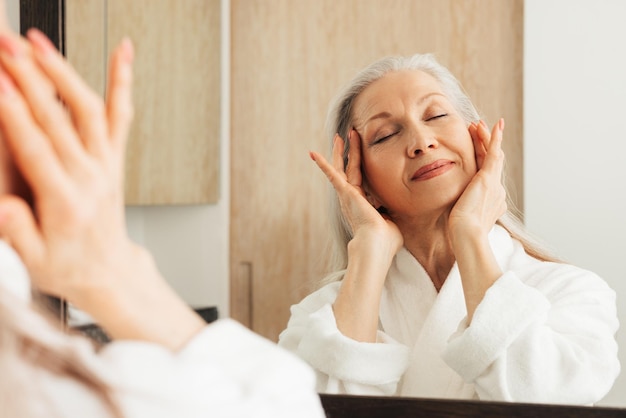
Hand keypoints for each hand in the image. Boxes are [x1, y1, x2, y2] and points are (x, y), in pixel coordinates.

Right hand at [0, 29, 203, 348]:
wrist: (109, 271)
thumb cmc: (70, 266)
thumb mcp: (36, 261)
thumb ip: (19, 232)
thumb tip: (6, 207)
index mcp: (66, 200)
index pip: (37, 147)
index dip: (14, 112)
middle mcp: (91, 176)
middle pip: (58, 118)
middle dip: (29, 76)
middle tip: (7, 45)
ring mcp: (106, 164)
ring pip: (89, 109)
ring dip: (64, 71)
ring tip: (39, 41)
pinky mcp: (115, 158)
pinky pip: (122, 116)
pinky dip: (122, 82)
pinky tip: (123, 53)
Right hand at [310, 130, 402, 255]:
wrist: (376, 245)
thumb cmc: (386, 240)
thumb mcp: (392, 221)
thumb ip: (391, 212)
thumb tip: (395, 210)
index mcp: (362, 204)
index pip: (361, 181)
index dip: (360, 167)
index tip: (360, 157)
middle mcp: (351, 198)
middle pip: (349, 169)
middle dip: (349, 152)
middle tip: (349, 136)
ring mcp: (347, 195)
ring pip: (342, 167)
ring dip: (341, 151)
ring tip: (339, 136)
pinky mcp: (345, 193)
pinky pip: (332, 175)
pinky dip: (323, 164)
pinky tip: (313, 153)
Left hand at [448, 119, 506, 241]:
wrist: (466, 234)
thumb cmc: (459, 231)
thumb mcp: (460, 218)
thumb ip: (460, 211)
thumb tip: (453, 215)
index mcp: (491, 199)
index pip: (487, 173)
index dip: (481, 158)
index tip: (474, 147)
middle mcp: (497, 190)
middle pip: (492, 161)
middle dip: (484, 144)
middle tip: (476, 129)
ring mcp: (494, 183)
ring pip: (493, 154)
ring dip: (486, 138)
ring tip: (478, 124)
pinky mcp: (488, 178)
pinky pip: (494, 153)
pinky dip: (495, 138)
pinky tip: (496, 125)